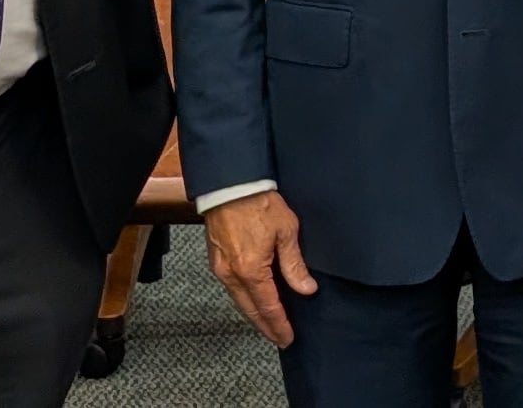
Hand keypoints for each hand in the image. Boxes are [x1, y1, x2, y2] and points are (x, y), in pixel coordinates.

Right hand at [204, 190, 318, 347]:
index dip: (279, 325)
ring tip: (268, 322)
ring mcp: (221, 268)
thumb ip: (295, 264)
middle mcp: (232, 274)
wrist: (230, 184)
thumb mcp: (286, 231)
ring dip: (254, 313)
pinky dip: (244, 298)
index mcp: (251, 270)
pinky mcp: (215, 260)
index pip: (268, 307)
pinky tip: (253, 299)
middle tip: (278, 337)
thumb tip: (306, 288)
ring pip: (239, 300)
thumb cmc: (258, 203)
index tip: (287, 337)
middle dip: (265, 326)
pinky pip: (231, 288)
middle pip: (250, 310)